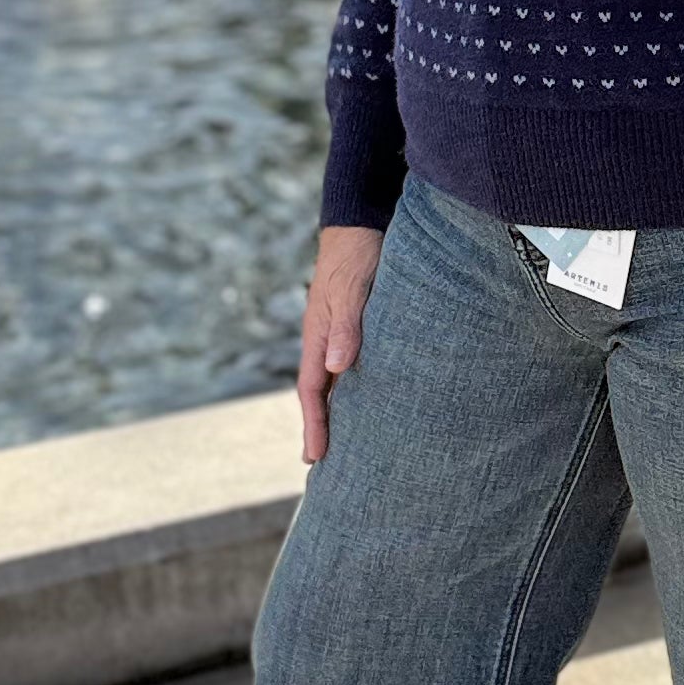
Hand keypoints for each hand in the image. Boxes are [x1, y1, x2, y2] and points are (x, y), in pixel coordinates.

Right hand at [297, 225, 383, 463]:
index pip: (312, 390)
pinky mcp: (360, 325)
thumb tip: (337, 367)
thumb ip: (346, 326)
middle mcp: (327, 340)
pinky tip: (371, 399)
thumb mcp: (351, 288)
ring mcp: (342, 333)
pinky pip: (354, 366)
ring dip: (339, 411)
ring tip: (349, 443)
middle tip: (325, 464)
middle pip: (321, 392)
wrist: (361, 221)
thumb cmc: (357, 254)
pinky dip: (356, 388)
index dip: (314, 424)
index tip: (316, 457)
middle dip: (322, 427)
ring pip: (337, 381)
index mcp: (318, 335)